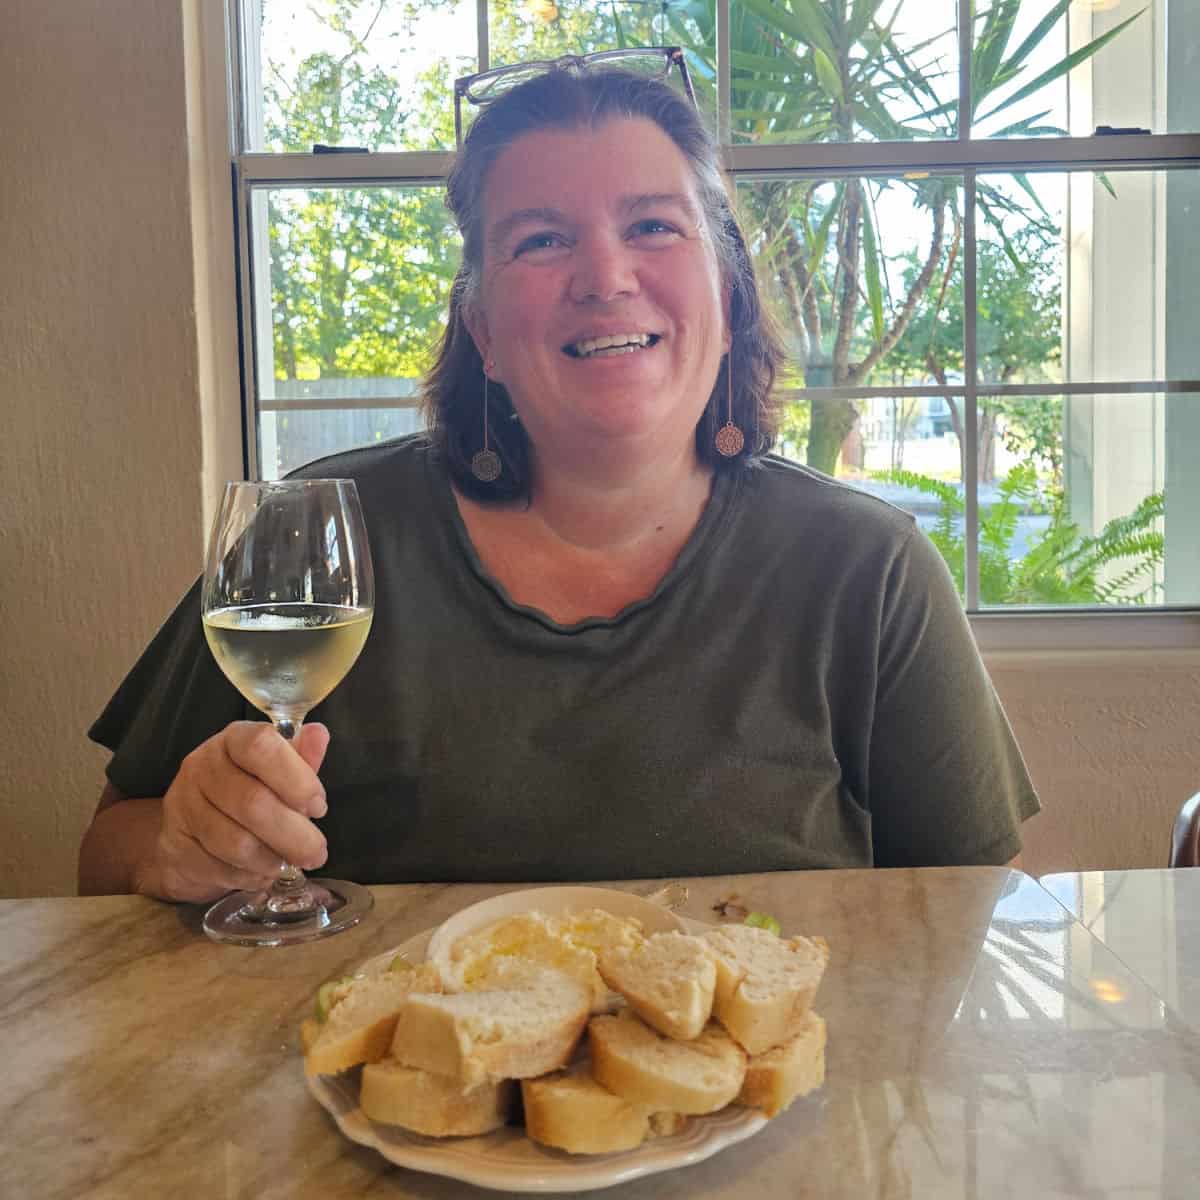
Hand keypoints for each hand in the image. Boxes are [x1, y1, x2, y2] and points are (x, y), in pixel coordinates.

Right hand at [137, 721, 330, 902]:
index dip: (296, 778)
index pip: (260, 746)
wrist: (190, 832)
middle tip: (317, 853)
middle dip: (294, 835)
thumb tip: (318, 735)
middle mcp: (203, 767)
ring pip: (236, 842)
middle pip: (252, 802)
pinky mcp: (175, 846)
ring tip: (291, 864)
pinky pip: (219, 869)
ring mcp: (184, 806)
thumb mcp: (277, 770)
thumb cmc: (245, 792)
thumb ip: (300, 757)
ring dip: (273, 859)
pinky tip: (263, 873)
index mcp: (232, 740)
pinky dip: (249, 877)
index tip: (318, 805)